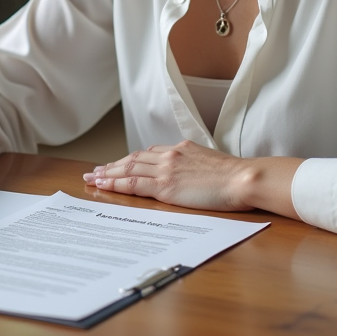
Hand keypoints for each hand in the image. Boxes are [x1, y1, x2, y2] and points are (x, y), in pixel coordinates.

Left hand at [82, 140, 256, 211]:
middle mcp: (170, 155)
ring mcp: (166, 169)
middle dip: (113, 165)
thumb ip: (195, 166)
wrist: (243, 179)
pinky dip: (116, 184)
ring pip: (129, 169)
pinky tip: (104, 186)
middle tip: (96, 171)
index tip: (119, 164)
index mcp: (182, 148)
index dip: (131, 159)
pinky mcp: (165, 186)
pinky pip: (133, 184)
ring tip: (94, 178)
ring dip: (109, 174)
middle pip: (134, 158)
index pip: (149, 153)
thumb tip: (191, 176)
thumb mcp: (212, 164)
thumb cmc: (235, 177)